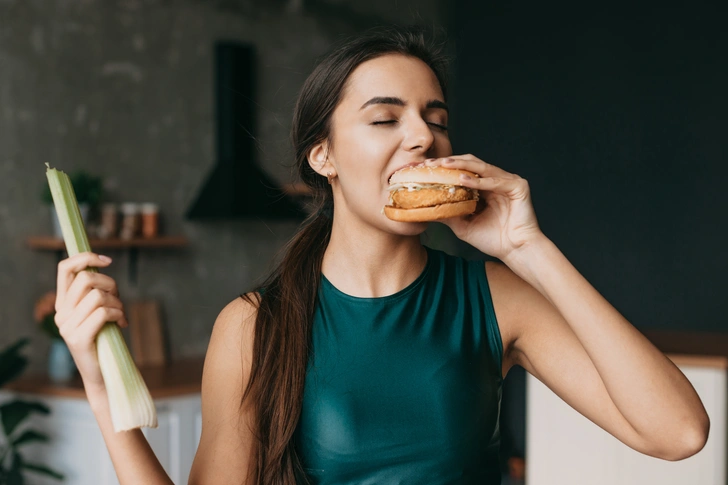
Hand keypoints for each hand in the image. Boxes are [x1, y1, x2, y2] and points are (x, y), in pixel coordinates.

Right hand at [54, 252, 127, 393]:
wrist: (103, 373)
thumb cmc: (105, 338)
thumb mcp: (97, 311)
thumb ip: (95, 291)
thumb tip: (103, 264)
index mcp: (63, 303)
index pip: (65, 268)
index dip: (86, 258)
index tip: (107, 260)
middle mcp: (61, 313)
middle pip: (87, 278)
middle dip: (111, 284)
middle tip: (118, 299)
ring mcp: (67, 327)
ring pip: (98, 296)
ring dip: (117, 302)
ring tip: (120, 315)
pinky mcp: (78, 339)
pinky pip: (103, 313)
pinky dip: (118, 314)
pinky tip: (121, 323)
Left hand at [427, 155, 543, 260]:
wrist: (515, 251)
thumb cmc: (494, 240)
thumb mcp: (463, 225)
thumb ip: (448, 214)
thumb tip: (425, 209)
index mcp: (484, 187)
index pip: (463, 171)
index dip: (445, 169)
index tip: (425, 169)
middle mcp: (496, 180)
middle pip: (471, 164)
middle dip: (450, 162)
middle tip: (432, 163)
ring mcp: (508, 181)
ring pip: (482, 167)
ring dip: (462, 166)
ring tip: (444, 165)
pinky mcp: (518, 186)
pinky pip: (496, 181)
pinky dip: (480, 180)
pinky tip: (463, 180)